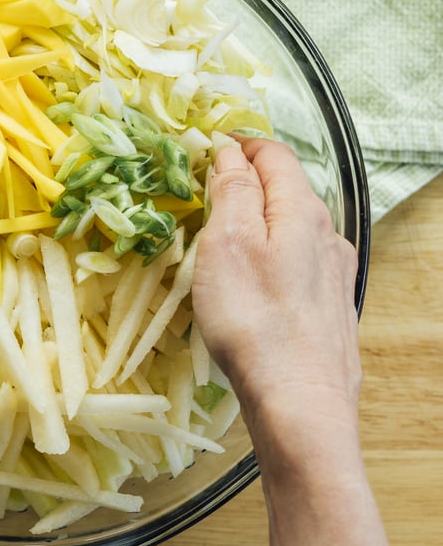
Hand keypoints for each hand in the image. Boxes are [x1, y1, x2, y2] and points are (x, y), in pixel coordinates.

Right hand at [191, 138, 361, 457]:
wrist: (299, 401)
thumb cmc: (255, 320)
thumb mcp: (229, 243)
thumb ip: (232, 191)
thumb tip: (232, 153)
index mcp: (302, 211)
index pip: (274, 155)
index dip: (241, 144)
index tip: (211, 145)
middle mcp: (328, 235)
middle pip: (288, 190)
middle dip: (250, 180)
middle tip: (209, 188)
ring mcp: (335, 273)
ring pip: (296, 228)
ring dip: (262, 219)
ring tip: (228, 233)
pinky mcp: (331, 307)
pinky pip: (301, 262)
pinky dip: (275, 253)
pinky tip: (258, 279)